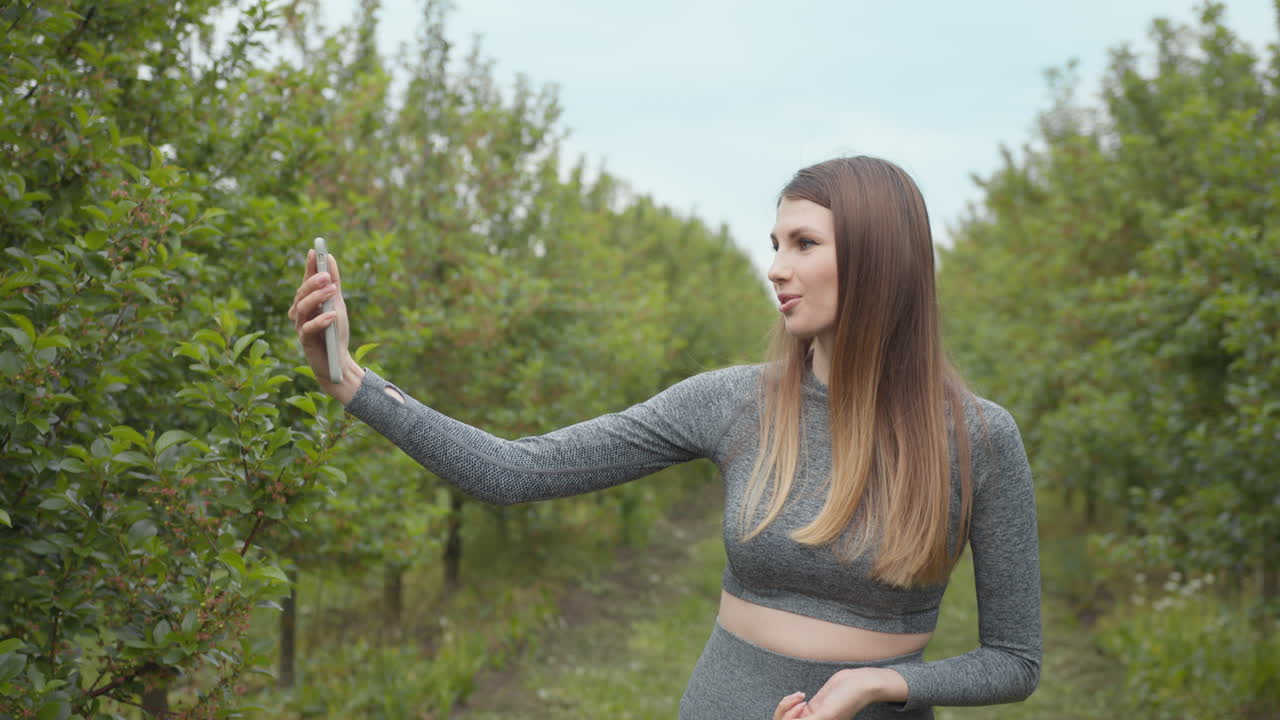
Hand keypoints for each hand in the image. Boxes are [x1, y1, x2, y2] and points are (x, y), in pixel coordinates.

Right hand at [287, 248, 351, 395]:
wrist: (338, 361)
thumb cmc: (335, 332)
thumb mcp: (338, 304)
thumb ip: (334, 283)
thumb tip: (329, 257)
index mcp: (308, 302)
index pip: (306, 281)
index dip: (309, 266)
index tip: (314, 251)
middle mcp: (300, 312)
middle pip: (302, 294)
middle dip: (314, 282)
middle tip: (328, 275)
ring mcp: (301, 326)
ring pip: (302, 308)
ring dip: (317, 297)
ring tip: (332, 290)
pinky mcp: (305, 341)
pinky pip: (309, 329)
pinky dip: (321, 320)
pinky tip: (332, 314)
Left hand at [771, 668, 899, 719]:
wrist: (858, 683)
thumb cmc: (847, 699)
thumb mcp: (825, 713)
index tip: (800, 708)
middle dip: (786, 713)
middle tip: (799, 702)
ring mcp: (811, 718)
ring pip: (788, 717)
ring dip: (788, 707)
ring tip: (799, 697)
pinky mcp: (811, 708)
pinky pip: (792, 710)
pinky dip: (791, 702)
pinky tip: (801, 695)